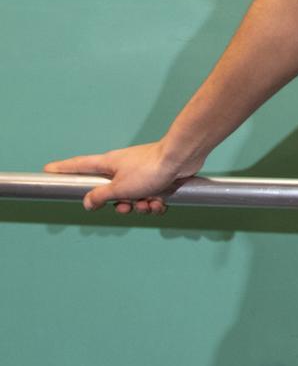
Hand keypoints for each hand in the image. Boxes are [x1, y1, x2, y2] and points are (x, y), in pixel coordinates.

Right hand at [43, 140, 203, 214]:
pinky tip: (161, 202)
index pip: (79, 166)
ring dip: (140, 206)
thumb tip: (87, 202)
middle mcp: (122, 167)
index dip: (63, 169)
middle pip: (110, 191)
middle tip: (127, 206)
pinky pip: (149, 197)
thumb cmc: (150, 169)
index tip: (48, 169)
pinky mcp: (157, 177)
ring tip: (149, 202)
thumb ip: (100, 197)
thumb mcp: (119, 188)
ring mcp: (140, 172)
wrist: (181, 158)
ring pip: (132, 198)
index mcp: (108, 164)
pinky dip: (154, 202)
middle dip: (119, 205)